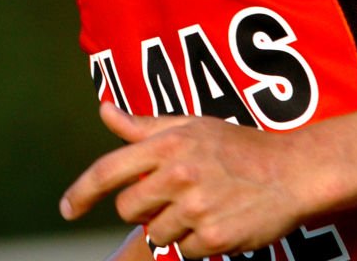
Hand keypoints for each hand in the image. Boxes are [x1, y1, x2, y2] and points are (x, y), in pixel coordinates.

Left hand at [60, 102, 304, 258]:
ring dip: (172, 225)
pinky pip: (182, 252)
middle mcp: (178, 175)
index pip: (109, 170)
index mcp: (168, 143)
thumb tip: (104, 110)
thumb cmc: (236, 146)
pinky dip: (194, 243)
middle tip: (173, 194)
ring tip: (202, 204)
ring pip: (155, 233)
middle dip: (143, 206)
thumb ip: (143, 126)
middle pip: (128, 208)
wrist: (290, 172)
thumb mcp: (191, 126)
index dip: (81, 191)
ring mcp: (195, 208)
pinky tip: (216, 220)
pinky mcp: (213, 239)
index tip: (66, 209)